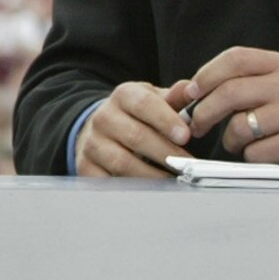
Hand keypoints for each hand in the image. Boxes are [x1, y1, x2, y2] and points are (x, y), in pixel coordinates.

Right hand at [75, 81, 190, 177]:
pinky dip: (132, 188)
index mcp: (123, 96)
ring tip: (173, 179)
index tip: (185, 136)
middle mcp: (103, 118)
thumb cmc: (136, 116)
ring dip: (152, 174)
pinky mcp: (86, 167)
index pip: (144, 104)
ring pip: (123, 162)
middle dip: (166, 153)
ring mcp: (92, 143)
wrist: (101, 129)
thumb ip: (175, 97)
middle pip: (136, 136)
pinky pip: (109, 182)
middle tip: (187, 164)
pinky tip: (150, 189)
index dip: (166, 120)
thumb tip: (192, 90)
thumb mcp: (155, 100)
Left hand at [180, 48, 278, 163]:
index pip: (235, 58)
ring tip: (238, 142)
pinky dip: (250, 156)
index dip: (206, 74)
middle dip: (204, 112)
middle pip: (230, 92)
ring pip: (240, 125)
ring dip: (230, 139)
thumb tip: (188, 90)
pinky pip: (256, 151)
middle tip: (195, 125)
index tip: (191, 92)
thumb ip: (241, 82)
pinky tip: (262, 152)